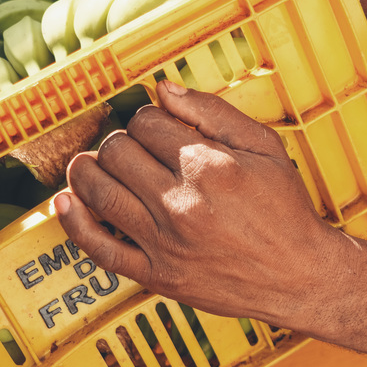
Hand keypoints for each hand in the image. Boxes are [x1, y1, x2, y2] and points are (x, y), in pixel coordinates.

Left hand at [53, 81, 343, 322]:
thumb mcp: (264, 147)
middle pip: (117, 153)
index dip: (145, 118)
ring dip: (85, 171)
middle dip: (118, 142)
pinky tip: (65, 203)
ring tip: (88, 164)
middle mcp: (181, 204)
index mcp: (208, 167)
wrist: (301, 277)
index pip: (146, 124)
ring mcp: (165, 243)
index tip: (153, 127)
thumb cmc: (286, 211)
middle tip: (129, 148)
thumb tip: (163, 89)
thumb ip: (213, 112)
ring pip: (99, 193)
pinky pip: (99, 248)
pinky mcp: (157, 276)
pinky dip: (74, 223)